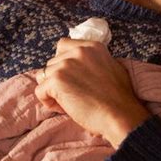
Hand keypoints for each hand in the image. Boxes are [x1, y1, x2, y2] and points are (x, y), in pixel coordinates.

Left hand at [34, 39, 149, 147]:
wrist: (120, 114)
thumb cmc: (119, 97)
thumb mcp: (111, 67)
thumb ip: (93, 61)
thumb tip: (80, 66)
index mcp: (92, 46)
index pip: (63, 45)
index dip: (63, 62)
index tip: (72, 77)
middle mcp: (78, 51)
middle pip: (52, 62)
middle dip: (58, 78)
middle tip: (73, 94)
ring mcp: (66, 64)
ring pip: (44, 76)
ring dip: (52, 90)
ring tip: (69, 102)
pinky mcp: (57, 80)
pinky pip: (40, 91)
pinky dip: (48, 102)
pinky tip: (64, 109)